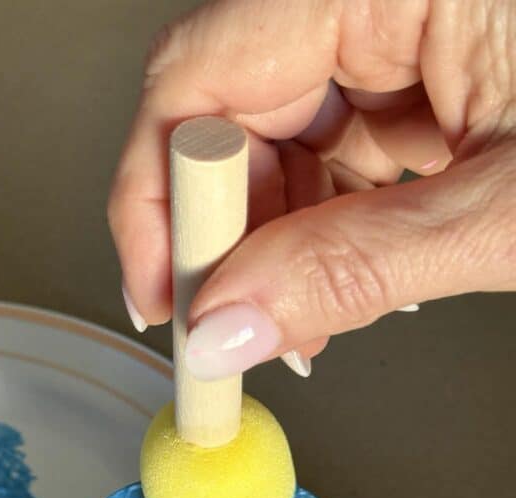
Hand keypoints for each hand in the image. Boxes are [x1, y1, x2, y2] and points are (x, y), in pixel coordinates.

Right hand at [110, 0, 515, 377]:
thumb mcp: (504, 214)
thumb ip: (357, 268)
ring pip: (278, 136)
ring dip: (272, 244)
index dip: (158, 194)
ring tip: (290, 322)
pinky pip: (334, 146)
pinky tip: (329, 284)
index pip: (201, 69)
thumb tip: (230, 326)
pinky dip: (323, 227)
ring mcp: (404, 26)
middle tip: (222, 323)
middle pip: (232, 106)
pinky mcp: (424, 70)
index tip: (162, 293)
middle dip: (221, 233)